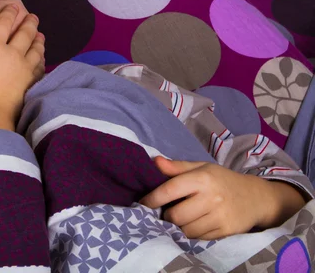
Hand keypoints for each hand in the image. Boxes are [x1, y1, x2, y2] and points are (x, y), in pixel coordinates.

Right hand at [0, 5, 44, 129]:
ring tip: (40, 34)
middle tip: (33, 17)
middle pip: (25, 33)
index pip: (4, 23)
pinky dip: (42, 59)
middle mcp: (12, 53)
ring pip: (36, 48)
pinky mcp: (30, 81)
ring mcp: (24, 67)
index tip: (13, 7)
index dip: (9, 13)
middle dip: (30, 22)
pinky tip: (41, 58)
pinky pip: (40, 66)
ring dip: (39, 39)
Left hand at [139, 156, 300, 239]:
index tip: (142, 203)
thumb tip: (154, 161)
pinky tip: (195, 223)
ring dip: (179, 226)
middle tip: (167, 212)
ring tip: (182, 218)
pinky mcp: (226, 231)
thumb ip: (176, 167)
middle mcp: (211, 197)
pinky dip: (192, 233)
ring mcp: (220, 216)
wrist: (256, 197)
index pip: (170, 189)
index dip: (152, 199)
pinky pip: (199, 237)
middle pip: (176, 215)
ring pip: (186, 229)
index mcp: (202, 178)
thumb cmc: (222, 180)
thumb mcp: (201, 168)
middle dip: (167, 216)